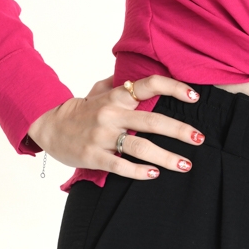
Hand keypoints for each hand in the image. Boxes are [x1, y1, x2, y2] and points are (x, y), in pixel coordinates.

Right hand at [26, 74, 205, 179]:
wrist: (48, 125)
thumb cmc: (80, 110)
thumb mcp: (99, 90)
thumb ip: (120, 84)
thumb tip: (141, 74)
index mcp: (117, 96)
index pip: (150, 85)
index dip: (174, 88)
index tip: (194, 96)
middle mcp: (112, 113)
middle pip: (152, 121)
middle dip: (179, 130)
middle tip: (199, 138)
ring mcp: (102, 135)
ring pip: (140, 147)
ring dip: (166, 157)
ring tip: (185, 164)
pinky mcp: (93, 156)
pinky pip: (120, 165)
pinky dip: (138, 171)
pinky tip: (154, 174)